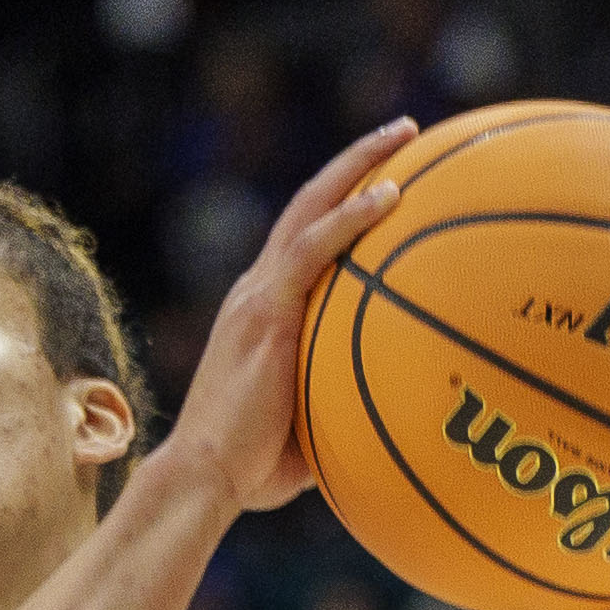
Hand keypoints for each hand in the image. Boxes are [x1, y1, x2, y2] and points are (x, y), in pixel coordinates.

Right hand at [155, 122, 425, 515]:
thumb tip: (390, 424)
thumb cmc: (250, 471)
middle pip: (309, 205)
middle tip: (404, 133)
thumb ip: (339, 408)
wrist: (204, 476)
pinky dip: (352, 217)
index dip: (340, 205)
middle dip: (356, 162)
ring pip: (311, 208)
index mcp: (262, 311)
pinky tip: (390, 195)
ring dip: (360, 165)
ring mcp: (259, 295)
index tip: (383, 181)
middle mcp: (256, 290)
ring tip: (405, 134)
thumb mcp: (306, 431)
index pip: (304, 241)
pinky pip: (314, 248)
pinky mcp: (266, 310)